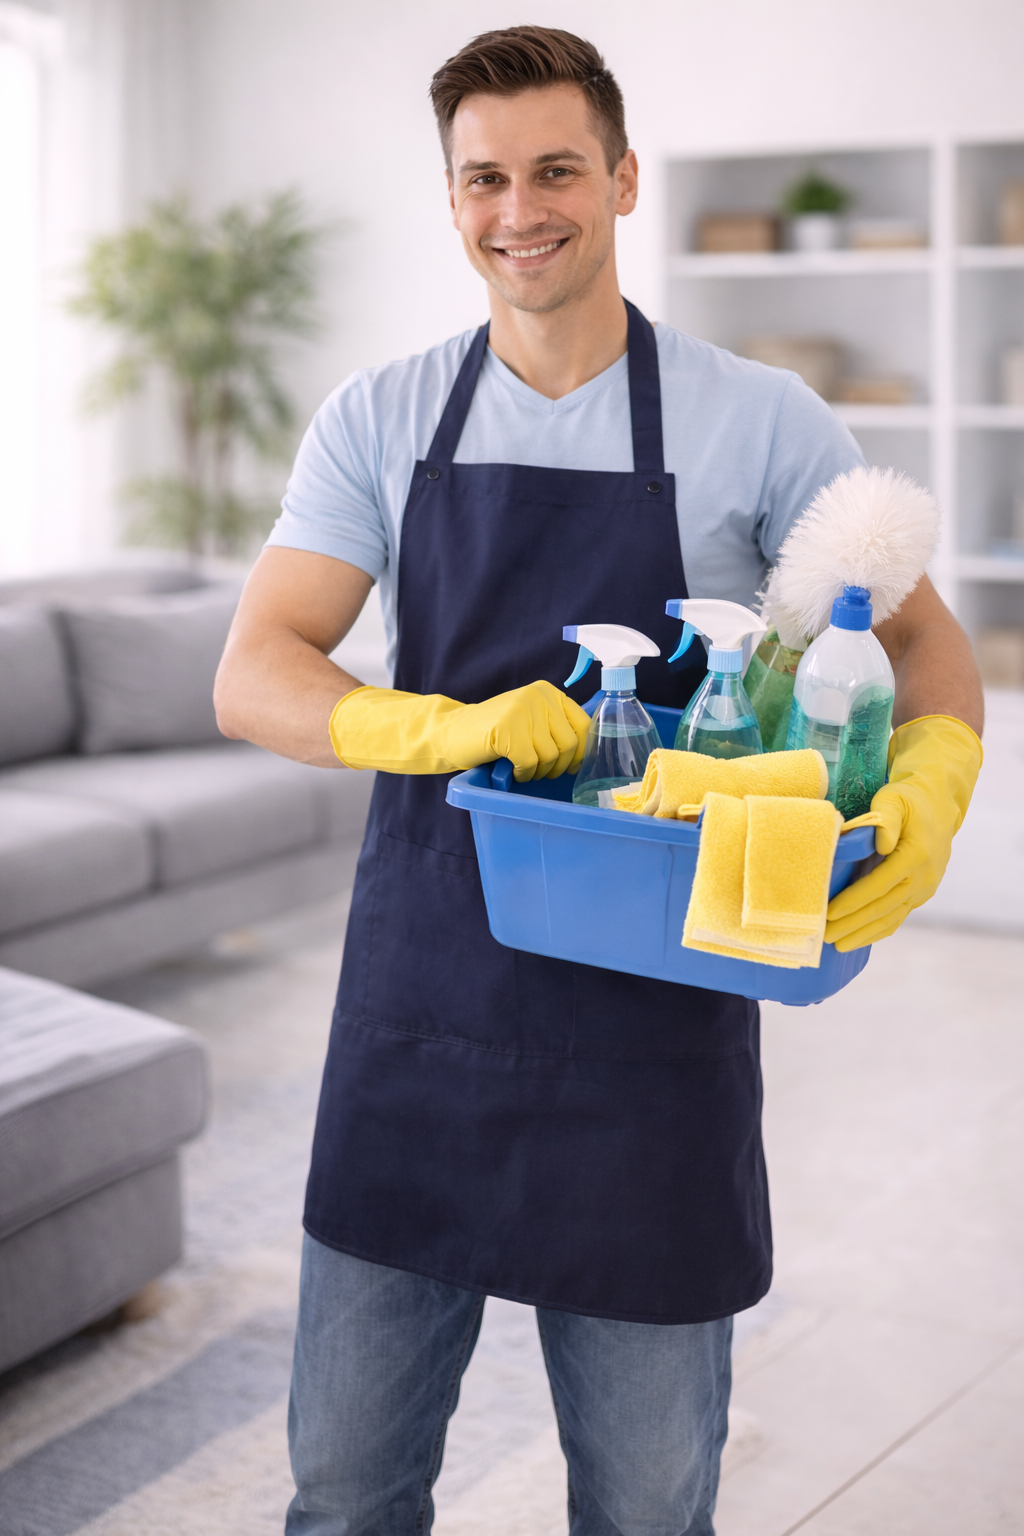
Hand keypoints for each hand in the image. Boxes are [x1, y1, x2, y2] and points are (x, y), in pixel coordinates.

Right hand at [330, 681, 591, 780]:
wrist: (452, 732)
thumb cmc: (495, 733)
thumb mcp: (531, 721)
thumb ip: (557, 728)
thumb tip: (591, 752)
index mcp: (548, 692)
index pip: (585, 725)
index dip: (582, 752)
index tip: (572, 766)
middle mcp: (538, 696)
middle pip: (570, 744)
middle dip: (559, 766)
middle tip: (540, 771)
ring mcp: (522, 711)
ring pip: (551, 756)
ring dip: (539, 772)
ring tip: (523, 768)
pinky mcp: (507, 730)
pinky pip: (530, 763)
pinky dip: (523, 773)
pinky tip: (512, 769)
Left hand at [825, 715, 982, 950]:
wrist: (937, 806)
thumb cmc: (908, 799)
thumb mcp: (894, 799)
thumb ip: (885, 819)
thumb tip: (881, 844)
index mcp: (916, 855)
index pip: (880, 884)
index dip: (854, 901)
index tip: (829, 913)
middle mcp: (924, 877)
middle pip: (883, 907)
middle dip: (852, 924)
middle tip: (824, 936)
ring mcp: (924, 888)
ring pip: (892, 917)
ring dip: (864, 933)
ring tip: (837, 945)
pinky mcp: (920, 893)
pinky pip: (898, 916)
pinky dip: (878, 930)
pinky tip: (858, 939)